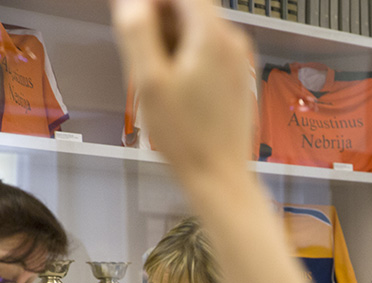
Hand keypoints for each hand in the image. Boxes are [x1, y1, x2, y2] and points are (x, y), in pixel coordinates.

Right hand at [112, 0, 255, 177]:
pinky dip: (186, 59)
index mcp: (213, 37)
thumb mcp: (149, 81)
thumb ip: (138, 31)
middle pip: (189, 8)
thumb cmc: (186, 137)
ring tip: (157, 81)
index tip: (133, 19)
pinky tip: (175, 91)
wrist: (218, 176)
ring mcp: (239, 61)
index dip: (152, 3)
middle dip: (159, 23)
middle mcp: (234, 43)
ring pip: (197, 31)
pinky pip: (207, 52)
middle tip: (141, 58)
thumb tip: (132, 3)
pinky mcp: (237, 77)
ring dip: (170, 43)